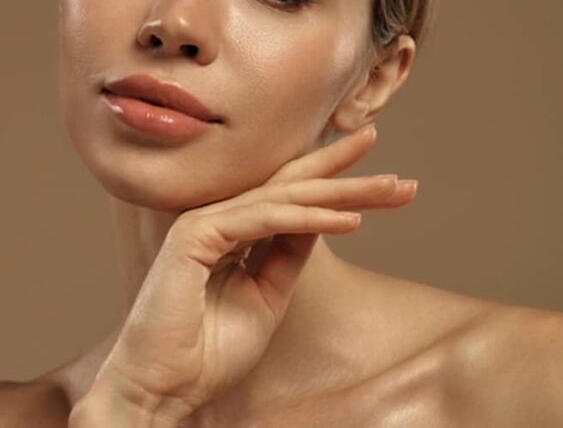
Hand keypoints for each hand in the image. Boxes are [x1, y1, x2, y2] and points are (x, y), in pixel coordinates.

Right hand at [85, 123, 418, 423]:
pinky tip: (351, 220)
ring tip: (392, 191)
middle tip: (400, 177)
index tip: (384, 180)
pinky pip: (264, 219)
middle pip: (291, 185)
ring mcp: (203, 221)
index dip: (333, 180)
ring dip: (342, 192)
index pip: (287, 195)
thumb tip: (326, 219)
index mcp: (229, 230)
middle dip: (348, 175)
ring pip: (284, 196)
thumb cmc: (207, 352)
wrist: (163, 388)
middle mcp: (215, 217)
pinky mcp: (195, 234)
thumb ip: (288, 256)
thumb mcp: (267, 298)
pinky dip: (309, 219)